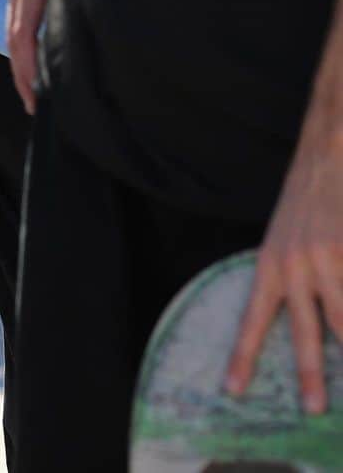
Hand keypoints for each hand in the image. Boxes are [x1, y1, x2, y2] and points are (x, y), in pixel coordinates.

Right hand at [5, 0, 65, 114]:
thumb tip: (77, 31)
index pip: (21, 37)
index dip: (27, 73)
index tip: (36, 102)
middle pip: (14, 38)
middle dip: (22, 75)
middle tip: (37, 109)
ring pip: (16, 27)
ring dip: (24, 60)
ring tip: (37, 92)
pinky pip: (22, 16)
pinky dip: (27, 42)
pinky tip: (40, 56)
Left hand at [226, 136, 342, 412]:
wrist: (328, 156)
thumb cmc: (306, 204)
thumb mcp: (286, 241)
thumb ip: (291, 280)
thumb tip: (309, 326)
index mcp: (271, 262)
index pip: (254, 317)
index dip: (244, 355)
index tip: (232, 389)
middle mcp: (296, 264)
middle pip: (307, 330)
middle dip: (310, 373)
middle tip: (312, 409)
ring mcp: (329, 259)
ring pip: (342, 321)